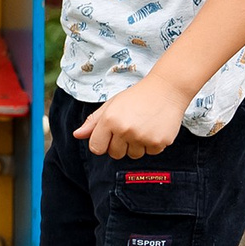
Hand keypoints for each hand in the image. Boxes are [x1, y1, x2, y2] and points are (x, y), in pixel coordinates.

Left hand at [72, 77, 186, 158]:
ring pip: (133, 155)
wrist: (167, 89)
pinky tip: (154, 128)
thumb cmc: (137, 97)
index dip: (102, 143)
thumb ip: (93, 122)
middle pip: (115, 154)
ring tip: (143, 126)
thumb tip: (76, 135)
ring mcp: (142, 137)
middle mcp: (124, 130)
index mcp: (109, 120)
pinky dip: (152, 144)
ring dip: (137, 145)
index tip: (110, 135)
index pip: (96, 148)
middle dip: (120, 145)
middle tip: (130, 127)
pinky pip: (150, 153)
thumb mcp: (112, 105)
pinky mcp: (159, 142)